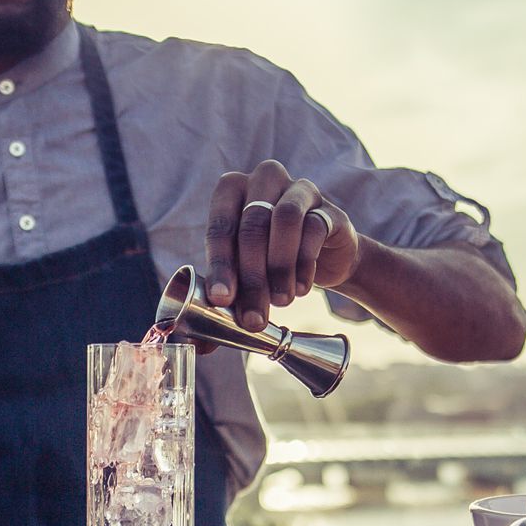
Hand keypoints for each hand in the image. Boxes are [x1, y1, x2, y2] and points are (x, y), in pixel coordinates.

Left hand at [205, 159, 360, 332]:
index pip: (220, 226)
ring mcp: (298, 190)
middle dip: (251, 277)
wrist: (325, 260)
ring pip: (285, 220)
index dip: (219, 265)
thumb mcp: (242, 278)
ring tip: (281, 302)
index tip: (222, 300)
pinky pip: (315, 229)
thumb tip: (198, 345)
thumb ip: (220, 304)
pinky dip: (305, 264)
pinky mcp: (328, 208)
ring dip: (280, 267)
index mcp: (231, 191)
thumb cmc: (270, 263)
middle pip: (252, 224)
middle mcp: (263, 180)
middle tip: (254, 318)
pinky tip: (299, 288)